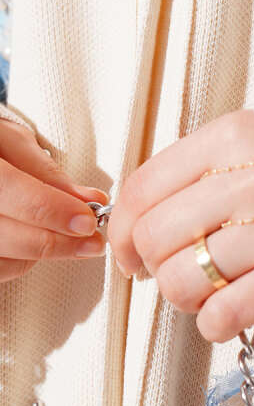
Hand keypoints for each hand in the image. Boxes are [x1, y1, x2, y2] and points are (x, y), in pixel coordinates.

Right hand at [0, 119, 108, 280]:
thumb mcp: (12, 143)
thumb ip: (47, 172)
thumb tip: (91, 200)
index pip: (21, 200)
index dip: (58, 213)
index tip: (89, 221)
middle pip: (15, 238)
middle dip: (60, 243)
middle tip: (92, 241)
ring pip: (8, 262)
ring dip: (43, 254)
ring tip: (65, 236)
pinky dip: (22, 261)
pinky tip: (35, 240)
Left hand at [107, 109, 253, 341]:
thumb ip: (215, 162)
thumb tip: (154, 210)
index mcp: (233, 136)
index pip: (143, 189)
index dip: (123, 228)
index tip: (130, 248)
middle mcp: (244, 180)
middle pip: (154, 238)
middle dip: (151, 264)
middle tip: (171, 272)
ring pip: (180, 281)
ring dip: (184, 295)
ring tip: (211, 289)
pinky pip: (219, 316)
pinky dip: (213, 322)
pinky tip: (232, 310)